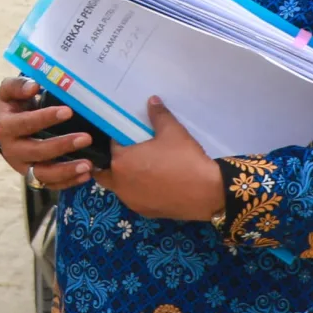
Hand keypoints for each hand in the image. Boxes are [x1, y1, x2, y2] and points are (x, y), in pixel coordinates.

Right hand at [0, 76, 96, 191]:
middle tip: (86, 138)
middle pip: (36, 151)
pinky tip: (86, 175)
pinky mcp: (33, 178)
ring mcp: (22, 167)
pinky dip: (69, 182)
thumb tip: (33, 86)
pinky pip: (51, 185)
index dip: (45, 118)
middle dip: (62, 146)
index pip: (25, 123)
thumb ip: (19, 86)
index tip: (68, 111)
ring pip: (43, 174)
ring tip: (88, 165)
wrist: (8, 129)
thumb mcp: (10, 92)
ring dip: (67, 170)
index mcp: (5, 127)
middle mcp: (11, 150)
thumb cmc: (14, 106)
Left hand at [91, 100, 224, 222]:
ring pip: (119, 187)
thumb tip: (152, 100)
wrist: (206, 192)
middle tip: (132, 155)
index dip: (119, 141)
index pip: (111, 147)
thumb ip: (158, 115)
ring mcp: (131, 201)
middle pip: (106, 171)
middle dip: (113, 163)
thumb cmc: (184, 159)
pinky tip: (154, 184)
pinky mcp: (144, 212)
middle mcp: (119, 184)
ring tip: (144, 169)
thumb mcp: (172, 131)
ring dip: (125, 178)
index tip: (129, 138)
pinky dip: (138, 191)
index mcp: (120, 162)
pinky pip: (134, 198)